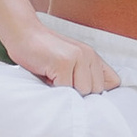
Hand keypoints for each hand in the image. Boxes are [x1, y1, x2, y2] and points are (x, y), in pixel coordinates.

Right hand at [7, 19, 121, 96]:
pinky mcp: (64, 62)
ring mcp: (77, 57)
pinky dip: (54, 89)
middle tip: (60, 82)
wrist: (22, 33)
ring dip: (66, 92)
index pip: (113, 82)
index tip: (80, 92)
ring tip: (53, 79)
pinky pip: (66, 89)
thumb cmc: (42, 54)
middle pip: (96, 91)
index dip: (97, 92)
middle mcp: (89, 55)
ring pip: (83, 91)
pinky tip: (46, 77)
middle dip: (78, 94)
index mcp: (93, 56)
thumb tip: (93, 104)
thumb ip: (83, 77)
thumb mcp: (69, 64)